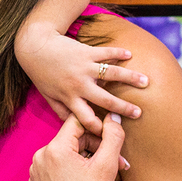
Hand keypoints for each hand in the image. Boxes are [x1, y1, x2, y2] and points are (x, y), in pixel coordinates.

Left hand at [19, 29, 147, 133]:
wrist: (34, 47)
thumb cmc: (41, 74)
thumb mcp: (48, 95)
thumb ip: (61, 110)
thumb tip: (72, 126)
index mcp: (70, 98)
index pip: (87, 119)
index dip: (100, 128)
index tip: (113, 133)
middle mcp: (79, 85)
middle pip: (106, 100)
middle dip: (123, 108)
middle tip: (139, 113)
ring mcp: (84, 67)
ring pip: (112, 74)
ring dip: (131, 78)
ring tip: (146, 82)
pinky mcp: (87, 51)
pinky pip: (106, 52)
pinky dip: (119, 53)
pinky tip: (130, 55)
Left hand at [29, 113, 129, 180]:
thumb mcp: (107, 165)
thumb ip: (113, 136)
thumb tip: (114, 116)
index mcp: (54, 149)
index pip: (77, 122)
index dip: (98, 127)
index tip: (113, 136)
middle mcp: (40, 156)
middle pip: (72, 139)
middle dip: (97, 148)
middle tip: (120, 163)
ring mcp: (36, 170)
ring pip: (67, 153)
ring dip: (88, 159)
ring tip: (108, 174)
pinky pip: (57, 166)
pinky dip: (74, 170)